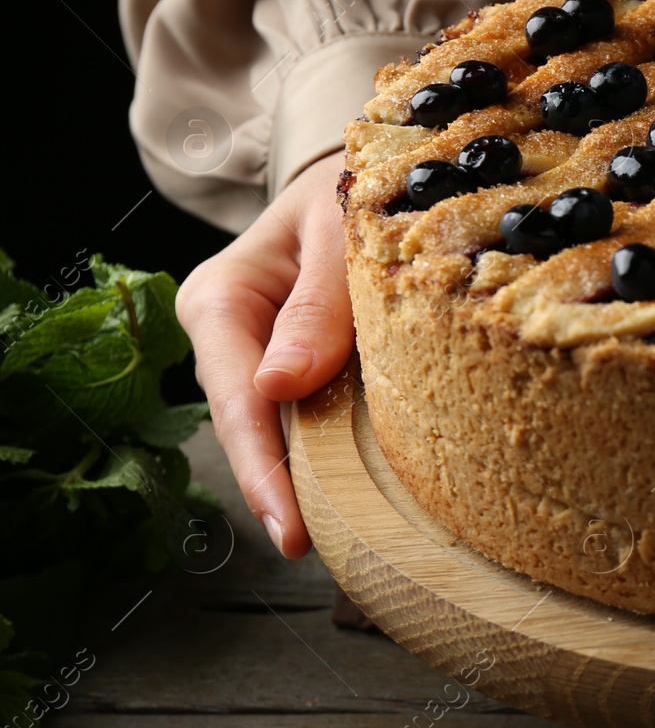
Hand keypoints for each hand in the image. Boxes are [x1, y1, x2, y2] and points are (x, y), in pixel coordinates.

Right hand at [176, 151, 351, 557]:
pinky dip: (327, 454)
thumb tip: (282, 384)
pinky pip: (305, 419)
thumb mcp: (341, 229)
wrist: (359, 179)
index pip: (238, 397)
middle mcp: (228, 336)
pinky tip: (355, 495)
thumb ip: (320, 303)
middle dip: (280, 488)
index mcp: (222, 299)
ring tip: (342, 539)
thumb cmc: (351, 191)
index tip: (289, 526)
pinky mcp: (293, 369)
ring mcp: (257, 356)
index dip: (262, 466)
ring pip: (277, 431)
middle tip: (315, 548)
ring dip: (306, 480)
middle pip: (250, 427)